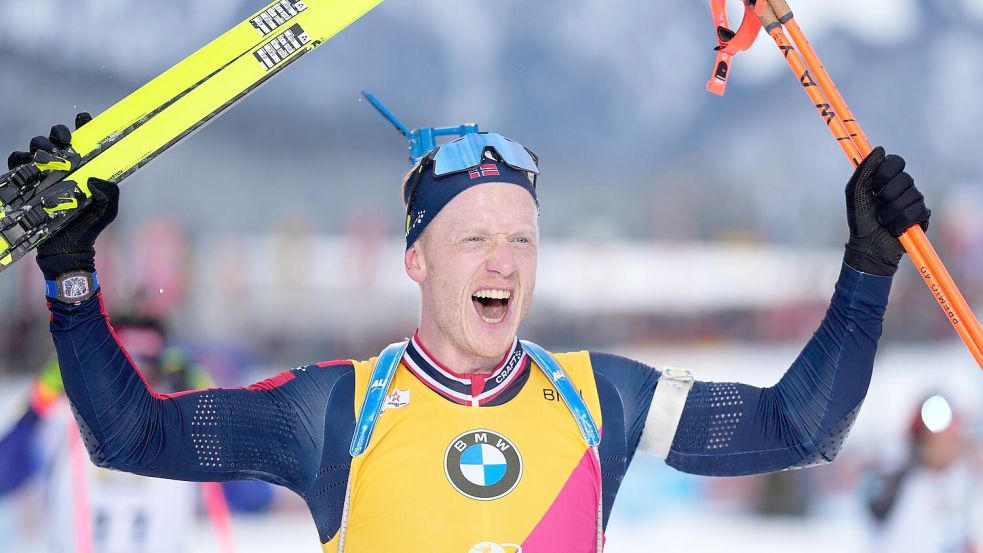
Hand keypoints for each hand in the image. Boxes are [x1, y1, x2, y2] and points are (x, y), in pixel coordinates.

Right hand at [6, 113, 119, 279]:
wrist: (68, 247)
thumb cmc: (89, 226)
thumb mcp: (108, 209)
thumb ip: (110, 192)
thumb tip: (96, 178)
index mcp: (84, 167)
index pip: (83, 140)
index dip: (83, 125)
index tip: (84, 117)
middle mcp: (63, 166)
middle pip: (55, 137)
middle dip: (58, 132)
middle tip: (65, 140)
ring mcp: (44, 173)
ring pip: (36, 147)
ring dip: (41, 145)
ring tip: (48, 155)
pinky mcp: (28, 183)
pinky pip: (18, 164)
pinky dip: (21, 160)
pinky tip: (30, 164)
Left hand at [844, 147, 930, 276]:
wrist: (867, 245)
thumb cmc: (859, 218)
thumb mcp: (855, 192)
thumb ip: (864, 169)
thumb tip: (879, 149)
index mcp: (887, 178)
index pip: (896, 161)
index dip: (886, 172)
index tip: (874, 185)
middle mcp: (903, 186)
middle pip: (905, 178)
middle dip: (886, 196)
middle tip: (876, 205)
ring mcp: (914, 200)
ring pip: (911, 196)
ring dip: (890, 212)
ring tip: (883, 221)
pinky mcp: (922, 216)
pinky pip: (917, 212)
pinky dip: (900, 223)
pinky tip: (894, 229)